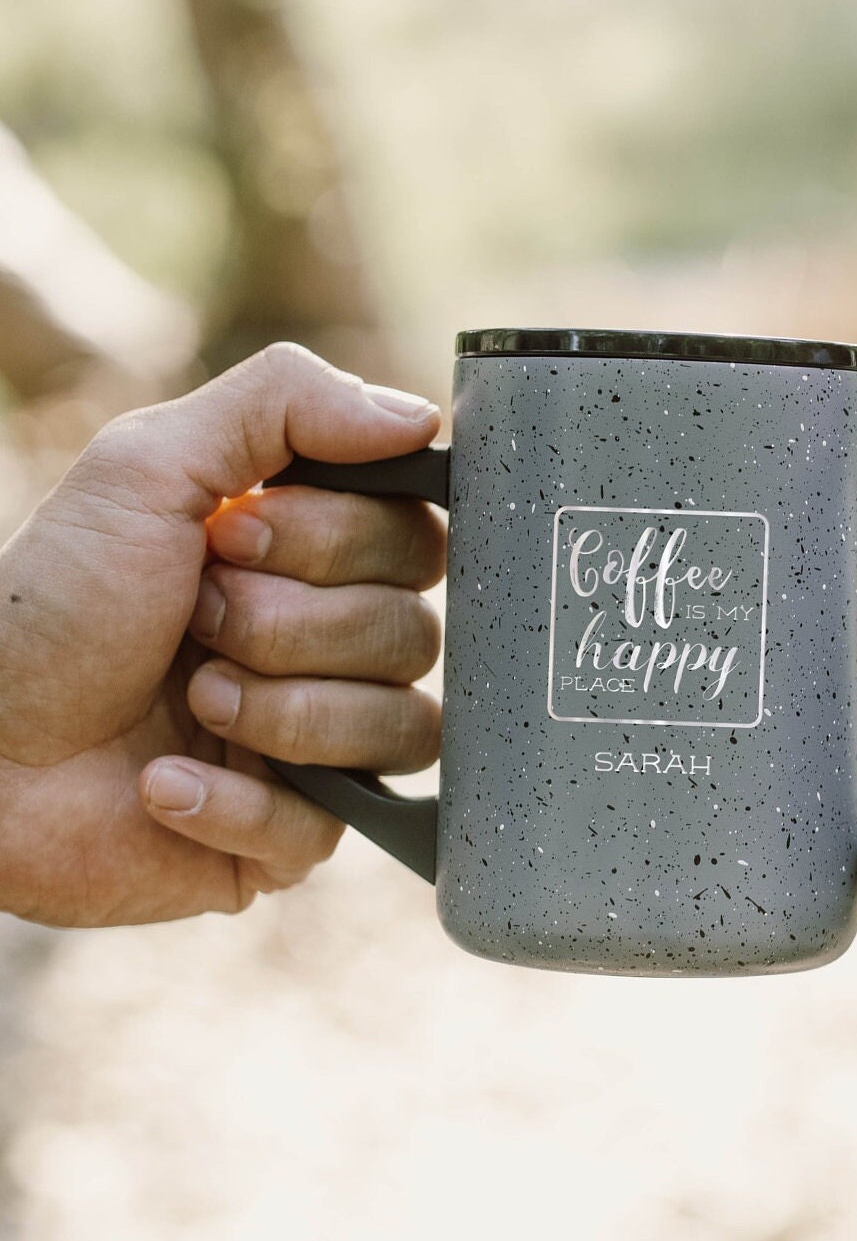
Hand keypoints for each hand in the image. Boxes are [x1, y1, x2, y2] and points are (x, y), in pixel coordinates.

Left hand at [0, 343, 444, 926]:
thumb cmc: (50, 605)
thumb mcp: (150, 463)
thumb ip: (288, 402)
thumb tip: (421, 416)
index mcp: (318, 560)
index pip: (419, 542)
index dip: (334, 542)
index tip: (227, 537)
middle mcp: (334, 649)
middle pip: (413, 634)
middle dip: (288, 626)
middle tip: (193, 620)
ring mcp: (322, 746)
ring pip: (398, 730)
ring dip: (272, 713)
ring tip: (189, 702)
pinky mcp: (292, 837)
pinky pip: (330, 828)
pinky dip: (231, 804)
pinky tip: (160, 786)